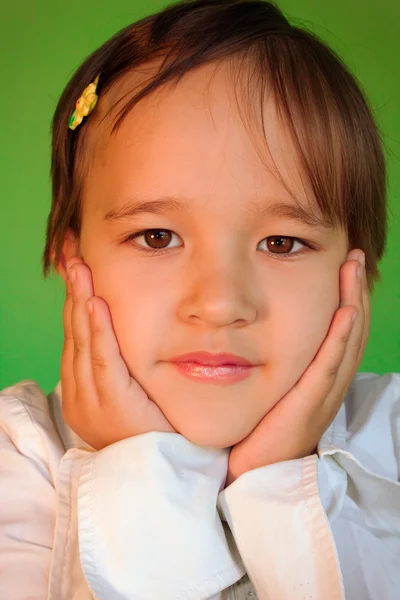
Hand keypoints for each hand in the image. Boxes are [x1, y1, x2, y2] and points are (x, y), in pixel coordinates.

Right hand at [61, 257, 174, 449]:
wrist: (163, 474)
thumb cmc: (152, 432)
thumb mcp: (129, 395)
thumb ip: (118, 366)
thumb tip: (115, 331)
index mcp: (82, 389)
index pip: (76, 334)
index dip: (74, 298)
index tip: (74, 266)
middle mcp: (81, 393)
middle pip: (74, 332)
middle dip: (72, 291)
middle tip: (71, 253)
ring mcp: (94, 401)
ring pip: (83, 342)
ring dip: (81, 302)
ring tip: (79, 267)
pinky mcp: (114, 407)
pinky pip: (104, 363)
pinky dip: (99, 332)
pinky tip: (96, 305)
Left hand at [226, 249, 369, 485]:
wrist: (248, 474)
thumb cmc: (253, 430)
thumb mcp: (267, 388)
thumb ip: (267, 361)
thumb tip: (248, 328)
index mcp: (317, 379)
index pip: (338, 333)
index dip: (344, 299)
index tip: (341, 267)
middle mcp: (326, 385)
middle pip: (349, 332)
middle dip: (354, 292)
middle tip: (353, 257)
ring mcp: (321, 396)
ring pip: (345, 344)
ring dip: (352, 304)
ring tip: (353, 269)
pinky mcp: (308, 407)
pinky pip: (328, 368)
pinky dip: (340, 339)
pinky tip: (344, 312)